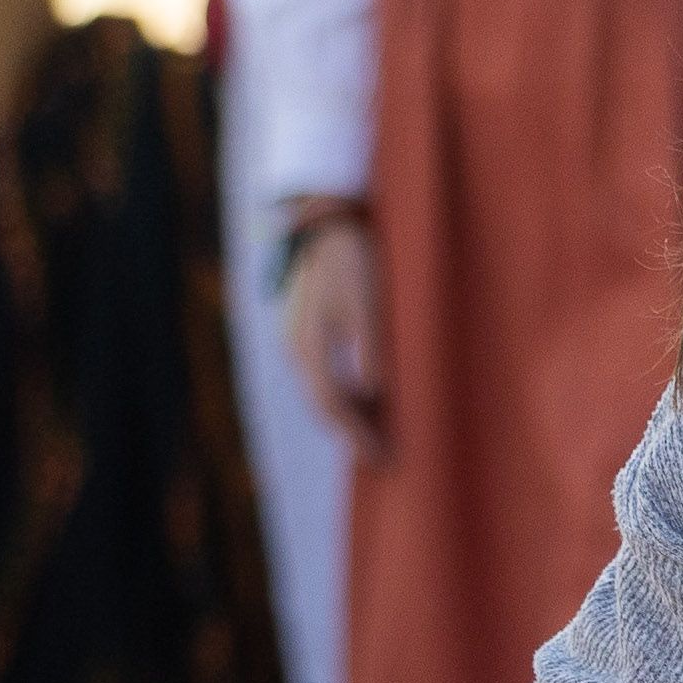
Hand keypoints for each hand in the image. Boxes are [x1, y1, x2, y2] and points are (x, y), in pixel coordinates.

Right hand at [284, 212, 388, 461]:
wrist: (328, 222)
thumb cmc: (354, 260)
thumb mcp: (369, 303)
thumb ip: (371, 349)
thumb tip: (375, 393)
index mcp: (310, 348)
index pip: (335, 407)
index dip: (360, 437)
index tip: (384, 460)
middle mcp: (298, 349)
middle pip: (325, 406)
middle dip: (354, 434)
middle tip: (384, 458)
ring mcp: (298, 341)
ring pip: (324, 392)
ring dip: (350, 416)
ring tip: (381, 435)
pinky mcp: (307, 331)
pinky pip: (325, 376)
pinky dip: (347, 394)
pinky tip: (370, 399)